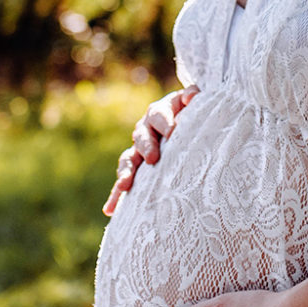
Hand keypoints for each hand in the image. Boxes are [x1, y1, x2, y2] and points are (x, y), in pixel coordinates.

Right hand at [102, 84, 198, 215]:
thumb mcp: (197, 103)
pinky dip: (116, 196)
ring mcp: (139, 151)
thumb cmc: (195, 114)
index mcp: (159, 112)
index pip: (159, 115)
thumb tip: (193, 96)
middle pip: (141, 137)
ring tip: (125, 185)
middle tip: (153, 158)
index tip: (173, 132)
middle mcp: (145, 130)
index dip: (165, 122)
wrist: (188, 126)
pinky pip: (124, 182)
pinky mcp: (138, 170)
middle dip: (146, 147)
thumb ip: (195, 97)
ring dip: (126, 172)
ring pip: (128, 160)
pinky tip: (110, 210)